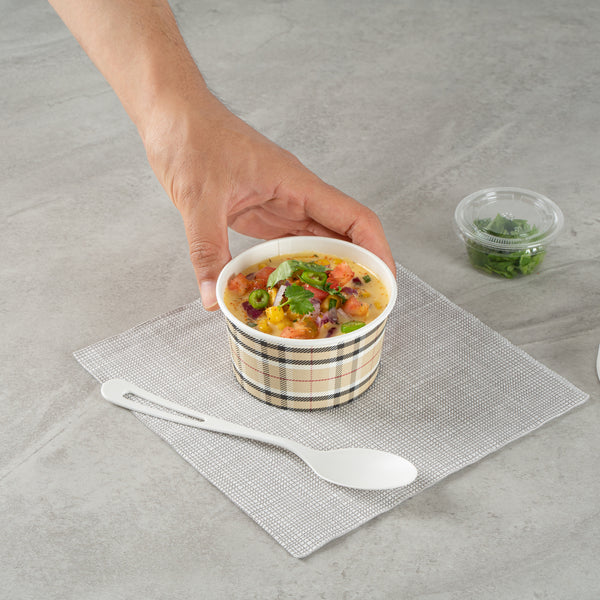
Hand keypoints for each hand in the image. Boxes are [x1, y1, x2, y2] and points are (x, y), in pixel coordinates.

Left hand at [144, 91, 394, 309]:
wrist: (172, 115)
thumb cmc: (191, 139)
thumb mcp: (199, 200)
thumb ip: (208, 251)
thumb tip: (212, 298)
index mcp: (296, 184)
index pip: (355, 218)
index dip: (377, 250)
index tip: (385, 282)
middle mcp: (296, 195)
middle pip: (344, 234)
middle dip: (358, 270)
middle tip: (361, 308)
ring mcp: (281, 205)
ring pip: (319, 241)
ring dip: (329, 272)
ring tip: (334, 308)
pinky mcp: (264, 212)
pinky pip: (290, 244)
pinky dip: (297, 267)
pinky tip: (295, 291)